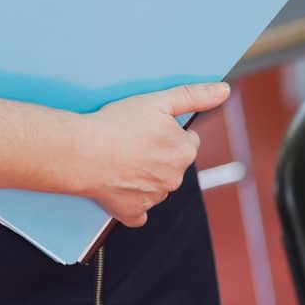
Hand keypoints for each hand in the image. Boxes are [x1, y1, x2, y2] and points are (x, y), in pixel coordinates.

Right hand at [78, 82, 230, 226]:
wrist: (83, 153)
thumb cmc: (117, 126)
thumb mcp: (158, 101)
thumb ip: (194, 95)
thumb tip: (222, 91)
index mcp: (184, 152)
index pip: (188, 141)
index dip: (169, 131)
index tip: (150, 127)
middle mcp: (174, 179)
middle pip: (172, 163)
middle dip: (158, 153)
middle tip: (134, 140)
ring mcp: (154, 198)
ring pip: (157, 185)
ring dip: (145, 174)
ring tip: (122, 157)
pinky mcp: (133, 212)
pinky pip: (138, 210)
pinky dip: (132, 201)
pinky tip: (121, 186)